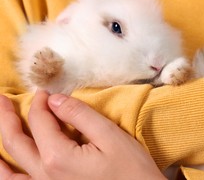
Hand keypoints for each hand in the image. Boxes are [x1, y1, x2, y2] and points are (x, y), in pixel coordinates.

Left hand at [0, 91, 165, 179]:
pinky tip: (5, 166)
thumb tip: (55, 99)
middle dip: (7, 116)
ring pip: (7, 170)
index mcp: (58, 157)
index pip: (40, 121)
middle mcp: (44, 176)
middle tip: (2, 99)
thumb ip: (80, 116)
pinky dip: (6, 173)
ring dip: (1, 143)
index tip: (45, 91)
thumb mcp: (110, 136)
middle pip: (15, 141)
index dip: (40, 102)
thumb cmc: (131, 169)